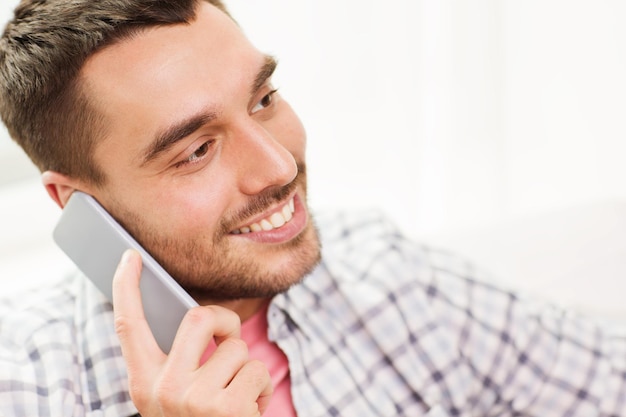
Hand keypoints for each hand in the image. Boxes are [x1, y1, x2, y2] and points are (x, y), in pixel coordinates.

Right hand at [112, 249, 272, 415]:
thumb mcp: (175, 399)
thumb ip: (179, 363)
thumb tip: (202, 320)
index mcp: (145, 384)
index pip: (128, 326)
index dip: (126, 288)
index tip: (130, 257)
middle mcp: (163, 389)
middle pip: (200, 317)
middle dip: (226, 322)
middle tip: (230, 340)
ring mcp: (194, 399)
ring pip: (238, 348)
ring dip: (247, 372)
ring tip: (237, 401)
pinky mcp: (227, 408)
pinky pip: (258, 372)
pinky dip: (261, 390)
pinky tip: (249, 414)